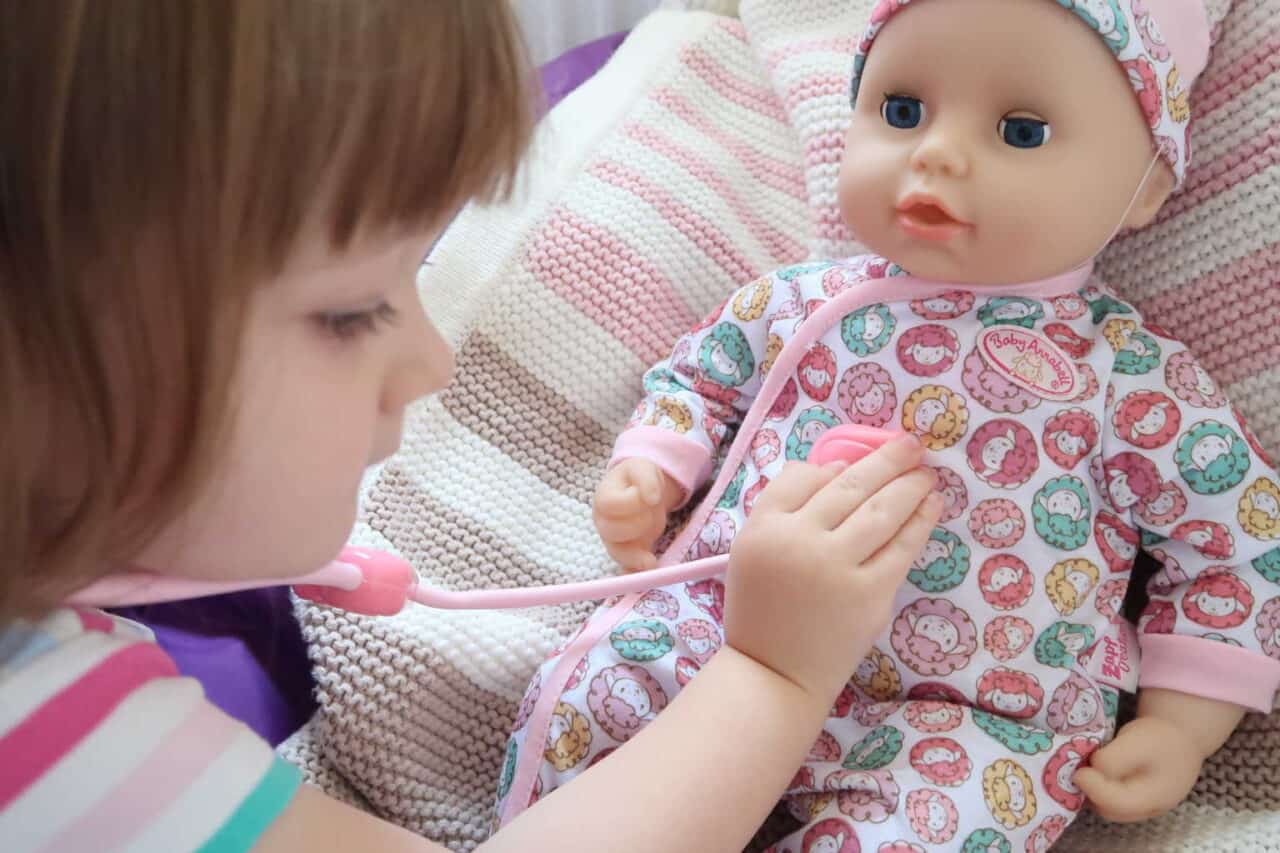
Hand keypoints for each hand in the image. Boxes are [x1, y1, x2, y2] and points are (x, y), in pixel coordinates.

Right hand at [592, 458, 683, 570]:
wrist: (642, 490)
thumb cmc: (637, 479)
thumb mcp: (643, 468)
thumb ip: (646, 478)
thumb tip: (651, 498)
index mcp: (603, 497)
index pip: (610, 505)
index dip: (631, 502)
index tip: (650, 497)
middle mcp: (603, 521)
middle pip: (612, 532)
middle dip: (636, 526)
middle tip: (652, 515)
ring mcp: (614, 539)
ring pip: (617, 553)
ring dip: (635, 557)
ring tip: (650, 561)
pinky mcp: (627, 552)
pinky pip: (625, 567)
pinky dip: (633, 574)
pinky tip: (645, 577)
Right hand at [723, 434, 941, 702]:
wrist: (775, 673)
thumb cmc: (763, 609)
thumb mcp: (752, 551)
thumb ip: (783, 508)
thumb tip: (838, 468)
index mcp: (764, 529)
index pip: (804, 478)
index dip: (835, 464)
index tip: (859, 458)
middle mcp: (799, 542)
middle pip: (850, 486)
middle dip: (887, 460)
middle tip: (911, 444)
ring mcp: (837, 568)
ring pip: (881, 511)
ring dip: (909, 484)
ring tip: (926, 472)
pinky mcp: (870, 595)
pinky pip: (901, 548)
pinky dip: (920, 521)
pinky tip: (932, 505)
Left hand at [1074, 716, 1203, 821]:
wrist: (1181, 736)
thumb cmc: (1160, 737)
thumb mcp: (1137, 741)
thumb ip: (1114, 759)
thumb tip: (1092, 771)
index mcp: (1154, 796)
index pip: (1115, 803)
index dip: (1092, 788)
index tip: (1079, 771)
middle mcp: (1149, 809)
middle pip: (1110, 810)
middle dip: (1090, 792)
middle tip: (1079, 769)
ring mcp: (1144, 807)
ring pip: (1110, 808)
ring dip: (1093, 792)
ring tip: (1086, 770)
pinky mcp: (1137, 800)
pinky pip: (1114, 802)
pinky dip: (1100, 791)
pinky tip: (1095, 773)